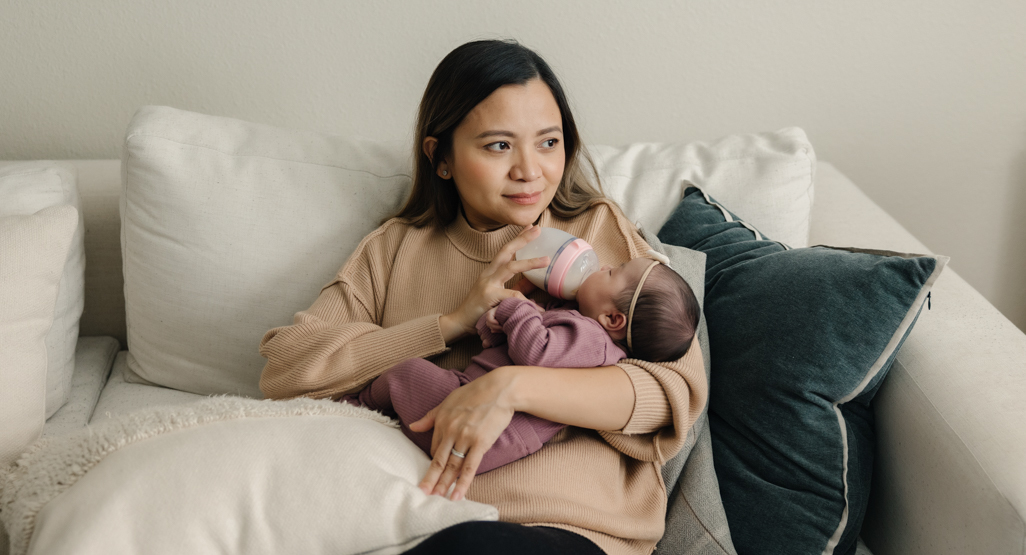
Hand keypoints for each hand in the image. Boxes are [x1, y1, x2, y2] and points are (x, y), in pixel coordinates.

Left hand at [408, 368, 516, 500]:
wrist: (500, 389)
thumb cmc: (475, 393)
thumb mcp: (448, 402)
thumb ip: (430, 417)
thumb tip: (412, 427)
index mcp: (441, 421)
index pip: (435, 449)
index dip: (434, 463)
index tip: (432, 476)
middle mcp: (450, 431)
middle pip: (439, 461)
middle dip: (430, 480)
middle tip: (422, 495)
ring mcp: (465, 438)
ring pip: (452, 466)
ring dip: (444, 485)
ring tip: (437, 499)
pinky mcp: (480, 443)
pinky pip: (469, 467)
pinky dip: (462, 483)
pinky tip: (457, 495)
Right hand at [440, 225, 548, 342]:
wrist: (460, 323)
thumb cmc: (480, 310)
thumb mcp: (500, 296)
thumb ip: (517, 288)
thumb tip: (534, 282)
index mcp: (491, 272)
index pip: (506, 251)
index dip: (518, 238)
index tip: (531, 226)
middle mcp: (488, 274)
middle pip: (506, 251)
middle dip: (522, 239)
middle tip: (537, 229)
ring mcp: (487, 283)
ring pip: (510, 267)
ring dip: (530, 262)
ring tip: (546, 260)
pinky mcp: (488, 296)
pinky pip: (512, 296)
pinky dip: (526, 301)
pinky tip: (538, 308)